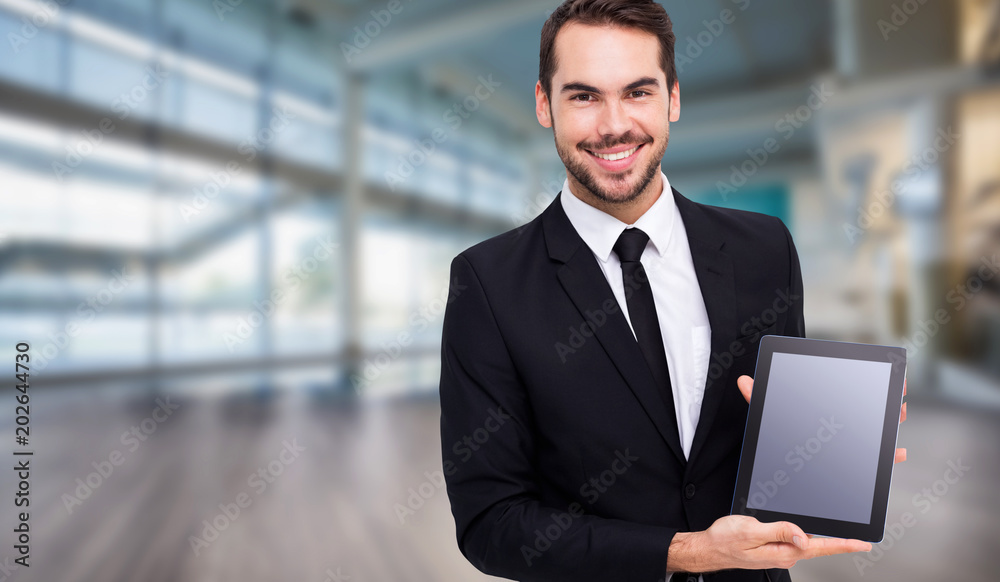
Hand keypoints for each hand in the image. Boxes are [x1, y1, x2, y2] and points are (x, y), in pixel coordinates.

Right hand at [667, 515, 871, 571]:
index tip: (863, 544)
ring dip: (825, 539)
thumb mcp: (752, 531)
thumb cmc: (725, 540)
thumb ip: (779, 531)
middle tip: (861, 539)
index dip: (843, 544)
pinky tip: (812, 532)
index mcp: (783, 551)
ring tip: (843, 537)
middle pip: (818, 546)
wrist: (709, 548)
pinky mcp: (773, 548)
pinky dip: (808, 536)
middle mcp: (785, 554)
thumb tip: (803, 535)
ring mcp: (780, 552)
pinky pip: (796, 542)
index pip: (819, 547)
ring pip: (808, 543)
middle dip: (840, 542)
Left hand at [737, 375, 906, 463]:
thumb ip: (758, 398)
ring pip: (878, 430)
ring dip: (891, 422)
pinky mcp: (855, 459)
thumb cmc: (775, 434)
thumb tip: (743, 380)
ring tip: (898, 416)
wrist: (778, 467)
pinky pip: (877, 458)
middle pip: (871, 407)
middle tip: (897, 400)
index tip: (890, 376)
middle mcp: (842, 419)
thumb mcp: (768, 415)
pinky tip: (899, 453)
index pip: (852, 387)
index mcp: (825, 403)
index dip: (872, 380)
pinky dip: (889, 456)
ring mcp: (851, 439)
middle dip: (887, 401)